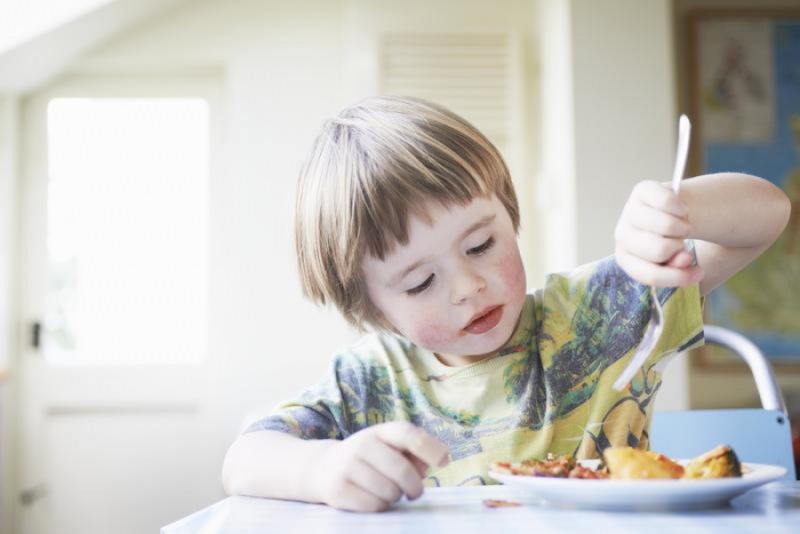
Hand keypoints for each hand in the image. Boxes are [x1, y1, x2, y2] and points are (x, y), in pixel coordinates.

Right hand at [310, 422, 449, 511]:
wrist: (323, 468)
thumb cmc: (369, 459)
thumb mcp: (390, 449)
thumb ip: (413, 454)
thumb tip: (433, 463)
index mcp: (381, 432)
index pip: (408, 434)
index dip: (430, 448)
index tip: (444, 461)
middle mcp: (362, 444)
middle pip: (402, 471)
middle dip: (415, 487)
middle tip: (415, 493)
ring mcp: (348, 466)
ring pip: (389, 492)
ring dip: (395, 497)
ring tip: (388, 492)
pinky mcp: (338, 489)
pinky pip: (374, 505)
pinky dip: (380, 506)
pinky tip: (373, 498)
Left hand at [615, 181, 703, 286]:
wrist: (669, 212)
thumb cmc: (669, 240)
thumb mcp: (673, 260)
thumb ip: (677, 268)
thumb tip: (684, 259)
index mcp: (626, 258)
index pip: (651, 275)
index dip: (679, 277)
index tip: (699, 273)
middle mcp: (622, 235)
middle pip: (660, 250)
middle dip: (679, 248)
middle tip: (680, 241)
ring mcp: (629, 211)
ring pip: (667, 226)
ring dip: (683, 228)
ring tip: (681, 227)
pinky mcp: (641, 190)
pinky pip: (667, 201)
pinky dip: (681, 208)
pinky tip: (680, 211)